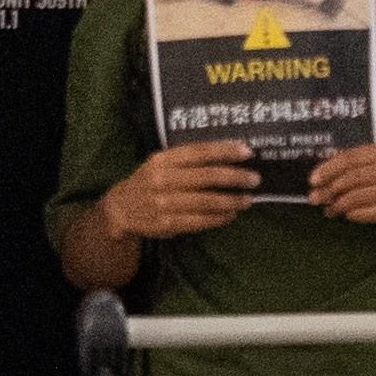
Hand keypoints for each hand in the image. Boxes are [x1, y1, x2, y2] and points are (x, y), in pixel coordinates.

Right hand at [99, 138, 261, 243]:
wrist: (121, 208)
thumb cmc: (149, 181)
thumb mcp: (161, 163)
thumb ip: (188, 159)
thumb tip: (228, 156)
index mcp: (163, 160)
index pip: (199, 152)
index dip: (224, 151)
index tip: (247, 152)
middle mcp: (163, 179)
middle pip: (206, 177)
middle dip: (234, 177)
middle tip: (254, 179)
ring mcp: (164, 203)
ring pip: (205, 201)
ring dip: (230, 201)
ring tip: (247, 200)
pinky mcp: (166, 224)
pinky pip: (198, 221)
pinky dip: (218, 218)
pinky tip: (230, 215)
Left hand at [304, 142, 375, 236]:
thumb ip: (353, 167)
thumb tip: (319, 177)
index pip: (352, 157)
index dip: (329, 168)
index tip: (313, 179)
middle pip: (353, 176)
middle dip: (329, 188)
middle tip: (314, 198)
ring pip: (357, 195)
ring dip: (337, 204)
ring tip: (329, 209)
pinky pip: (366, 211)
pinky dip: (351, 213)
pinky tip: (345, 215)